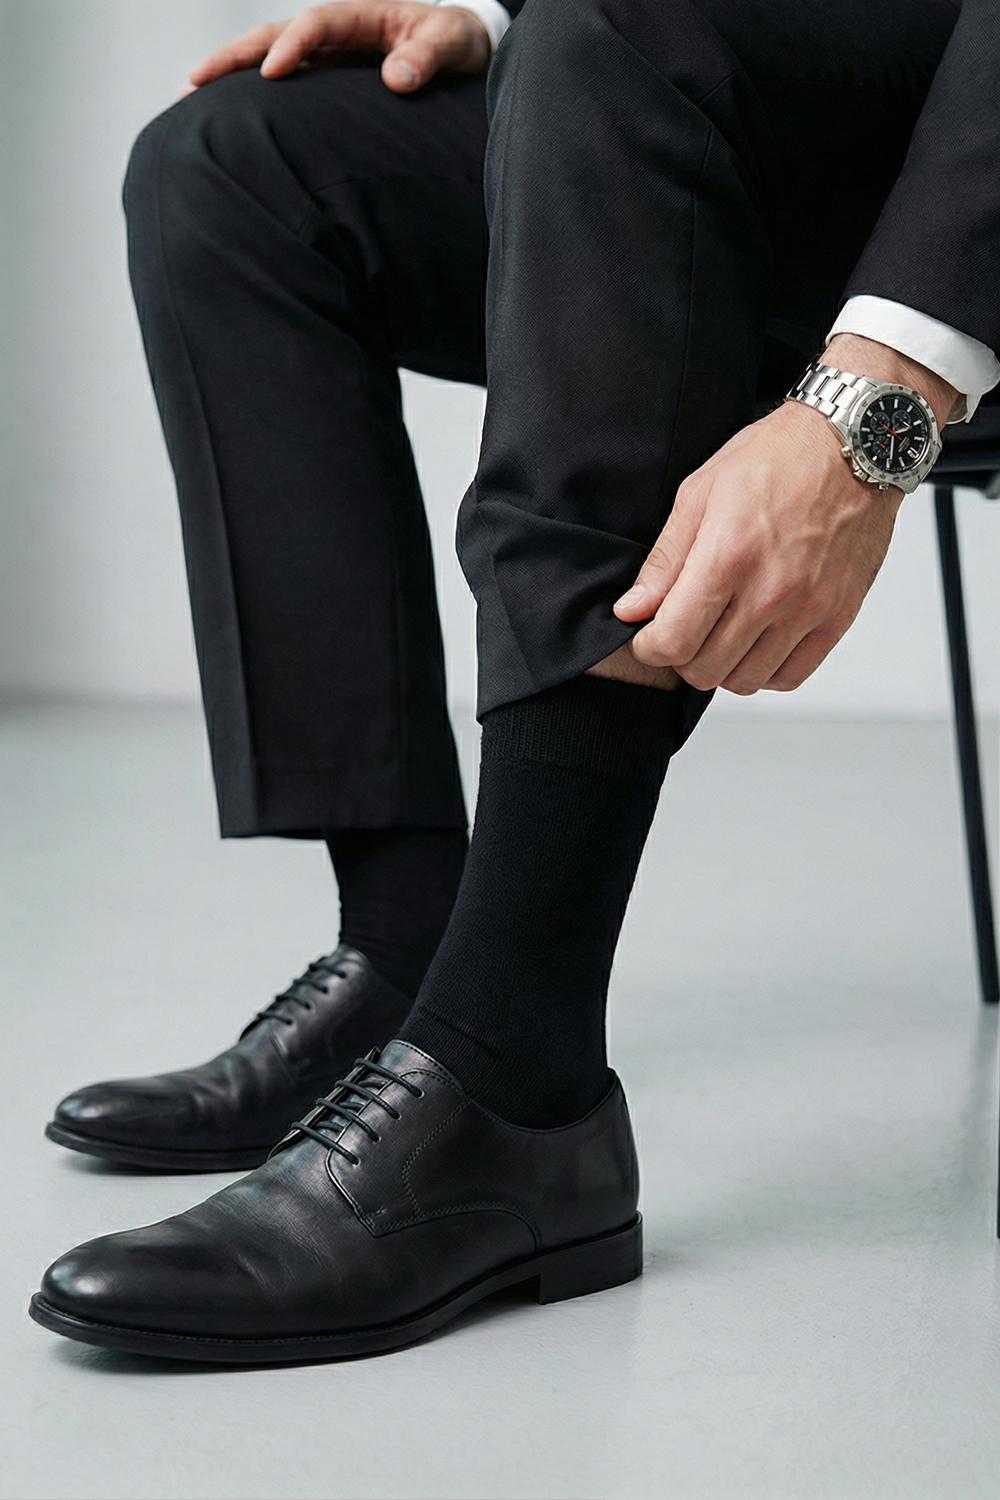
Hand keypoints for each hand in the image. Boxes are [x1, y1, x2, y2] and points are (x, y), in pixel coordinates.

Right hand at [185, 1, 491, 96]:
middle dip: (235, 56)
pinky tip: (225, 117)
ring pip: (270, 58)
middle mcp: (336, 32)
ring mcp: (328, 57)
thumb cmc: (458, 43)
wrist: (465, 51)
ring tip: (191, 99)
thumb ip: (428, 57)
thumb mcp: (452, 44)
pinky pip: (285, 86)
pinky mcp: (328, 81)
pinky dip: (252, 96)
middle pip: (275, 36)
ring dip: (230, 76)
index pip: (316, 24)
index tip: (271, 74)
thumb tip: (398, 79)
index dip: (293, 46)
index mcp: (361, 16)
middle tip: (195, 81)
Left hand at [613, 335, 956, 695]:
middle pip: (705, 669)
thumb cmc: (778, 459)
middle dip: (682, 656)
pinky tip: (757, 641)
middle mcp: (771, 589)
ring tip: (721, 633)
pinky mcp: (838, 616)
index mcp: (729, 555)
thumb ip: (665, 561)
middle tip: (685, 630)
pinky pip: (790, 676)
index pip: (673, 642)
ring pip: (746, 680)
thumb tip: (632, 609)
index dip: (650, 646)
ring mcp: (809, 608)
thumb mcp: (700, 494)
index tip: (649, 634)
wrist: (855, 445)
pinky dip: (766, 670)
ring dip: (723, 666)